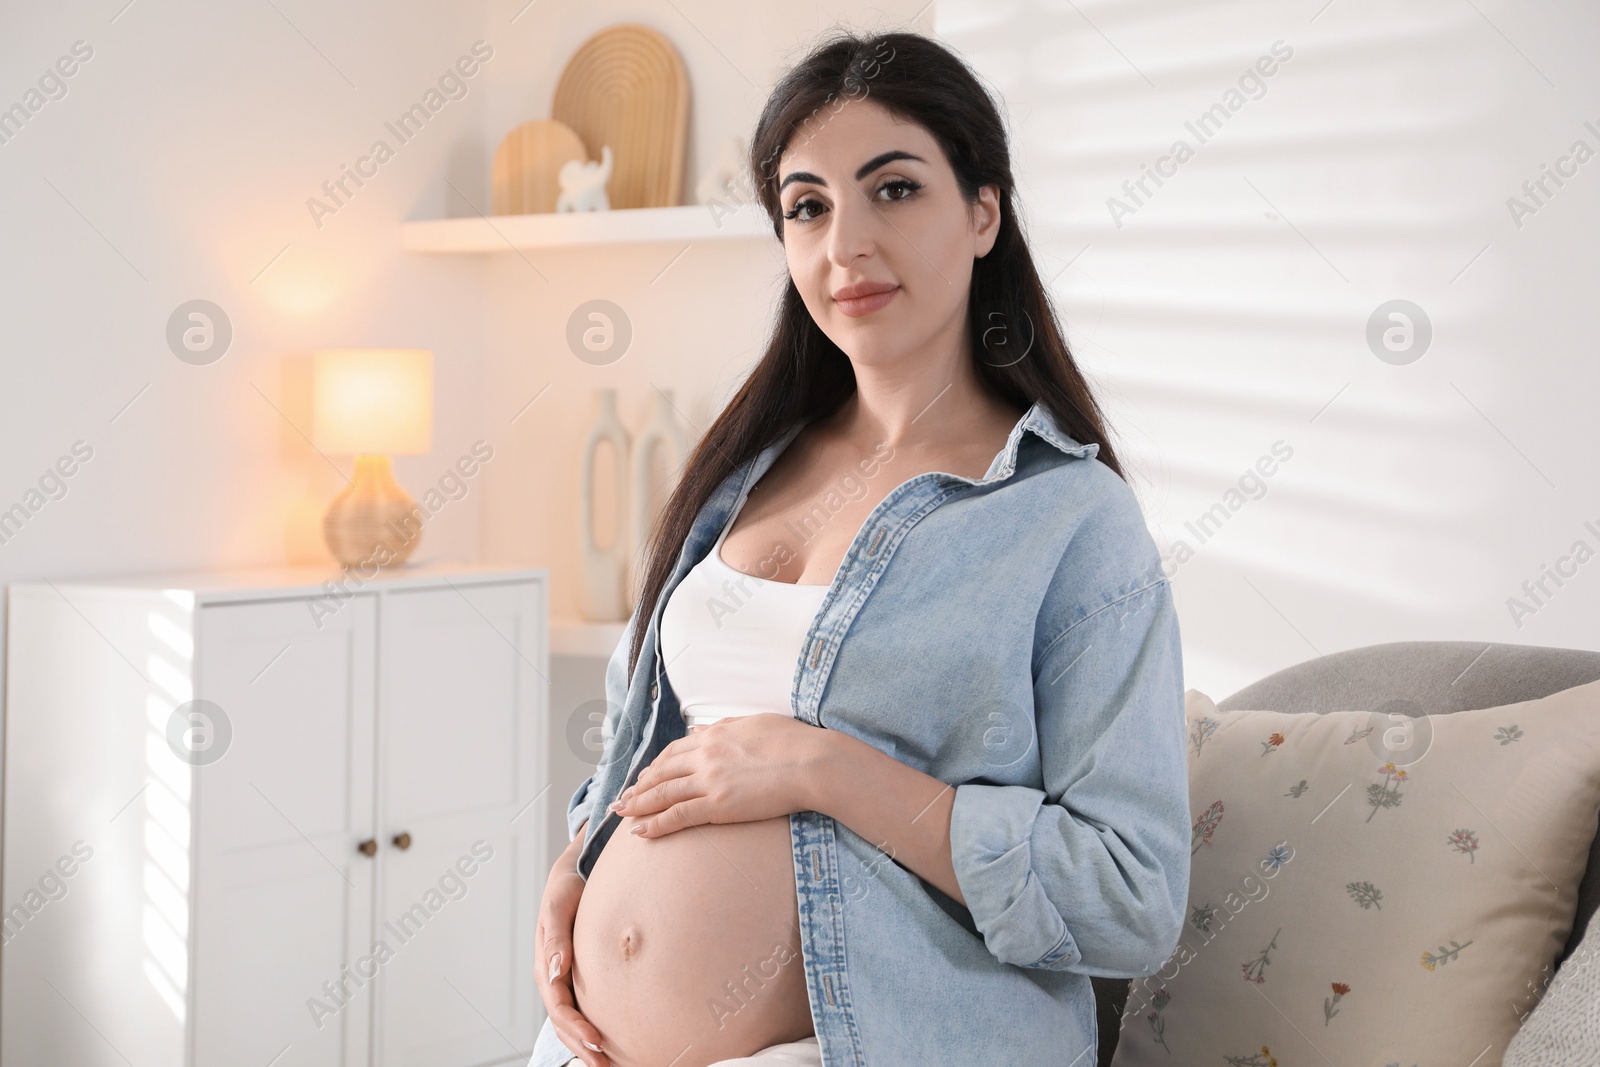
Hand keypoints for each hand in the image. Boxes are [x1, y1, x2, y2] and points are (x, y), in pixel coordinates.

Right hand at [537, 829, 610, 1066]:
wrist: (573, 877)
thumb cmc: (566, 890)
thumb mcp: (559, 907)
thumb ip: (556, 938)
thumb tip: (556, 971)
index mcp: (545, 966)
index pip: (559, 1006)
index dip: (577, 1027)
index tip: (598, 1041)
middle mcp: (552, 978)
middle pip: (563, 1022)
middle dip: (582, 1045)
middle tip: (604, 1065)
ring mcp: (563, 980)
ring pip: (569, 1022)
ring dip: (584, 1044)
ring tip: (606, 1065)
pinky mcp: (576, 978)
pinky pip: (580, 1009)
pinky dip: (588, 1030)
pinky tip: (608, 1043)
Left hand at [609, 714, 824, 837]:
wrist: (812, 762)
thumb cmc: (793, 742)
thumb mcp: (754, 723)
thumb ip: (723, 726)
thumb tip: (697, 731)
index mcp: (715, 734)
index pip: (674, 751)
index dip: (655, 765)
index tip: (645, 775)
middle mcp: (705, 755)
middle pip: (661, 772)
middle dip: (639, 786)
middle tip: (623, 798)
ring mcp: (709, 780)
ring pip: (662, 793)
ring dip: (638, 804)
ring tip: (622, 813)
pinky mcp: (717, 805)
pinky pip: (677, 815)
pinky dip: (655, 823)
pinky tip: (639, 832)